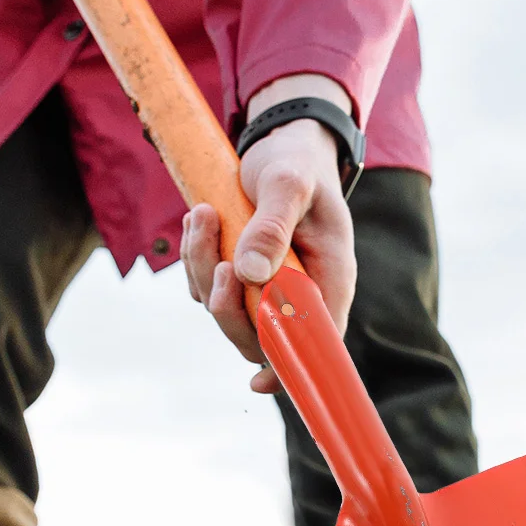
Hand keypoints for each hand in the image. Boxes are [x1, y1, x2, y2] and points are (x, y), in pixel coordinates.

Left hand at [182, 76, 357, 393]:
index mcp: (329, 279)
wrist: (284, 144)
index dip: (289, 366)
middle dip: (226, 304)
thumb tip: (249, 274)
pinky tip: (201, 220)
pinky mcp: (241, 276)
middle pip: (259, 335)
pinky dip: (196, 258)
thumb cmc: (297, 165)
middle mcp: (300, 293)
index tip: (258, 381)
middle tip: (217, 259)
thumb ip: (273, 225)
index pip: (317, 340)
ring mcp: (268, 287)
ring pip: (225, 309)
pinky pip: (206, 287)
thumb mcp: (289, 184)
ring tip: (202, 214)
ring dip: (202, 267)